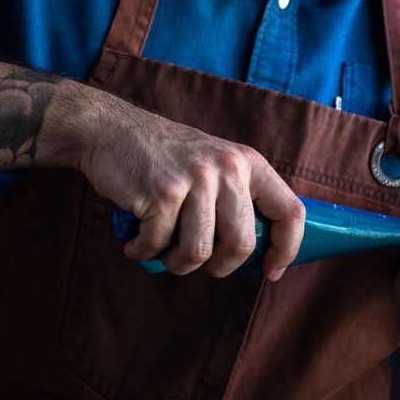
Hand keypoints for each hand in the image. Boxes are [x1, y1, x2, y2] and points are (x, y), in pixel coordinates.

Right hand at [75, 92, 304, 279]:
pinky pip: (159, 245)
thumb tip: (253, 252)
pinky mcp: (161, 194)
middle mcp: (225, 169)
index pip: (289, 212)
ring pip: (198, 252)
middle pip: (241, 245)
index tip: (271, 270)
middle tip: (198, 263)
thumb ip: (235, 194)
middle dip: (219, 267)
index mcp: (246, 162)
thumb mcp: (212, 160)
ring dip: (176, 263)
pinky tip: (136, 243)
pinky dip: (143, 251)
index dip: (286, 250)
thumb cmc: (161, 155)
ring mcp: (194, 180)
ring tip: (162, 252)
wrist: (110, 129)